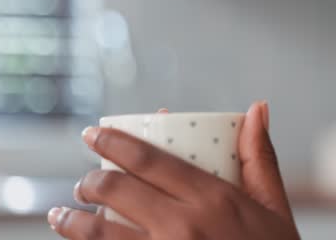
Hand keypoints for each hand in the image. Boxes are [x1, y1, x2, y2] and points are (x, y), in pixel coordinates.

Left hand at [48, 102, 299, 239]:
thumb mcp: (274, 208)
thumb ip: (260, 158)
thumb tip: (256, 108)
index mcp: (213, 199)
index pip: (149, 160)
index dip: (113, 143)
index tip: (93, 136)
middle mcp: (184, 227)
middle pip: (117, 191)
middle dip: (90, 181)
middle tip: (85, 181)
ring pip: (100, 233)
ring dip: (72, 221)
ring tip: (62, 215)